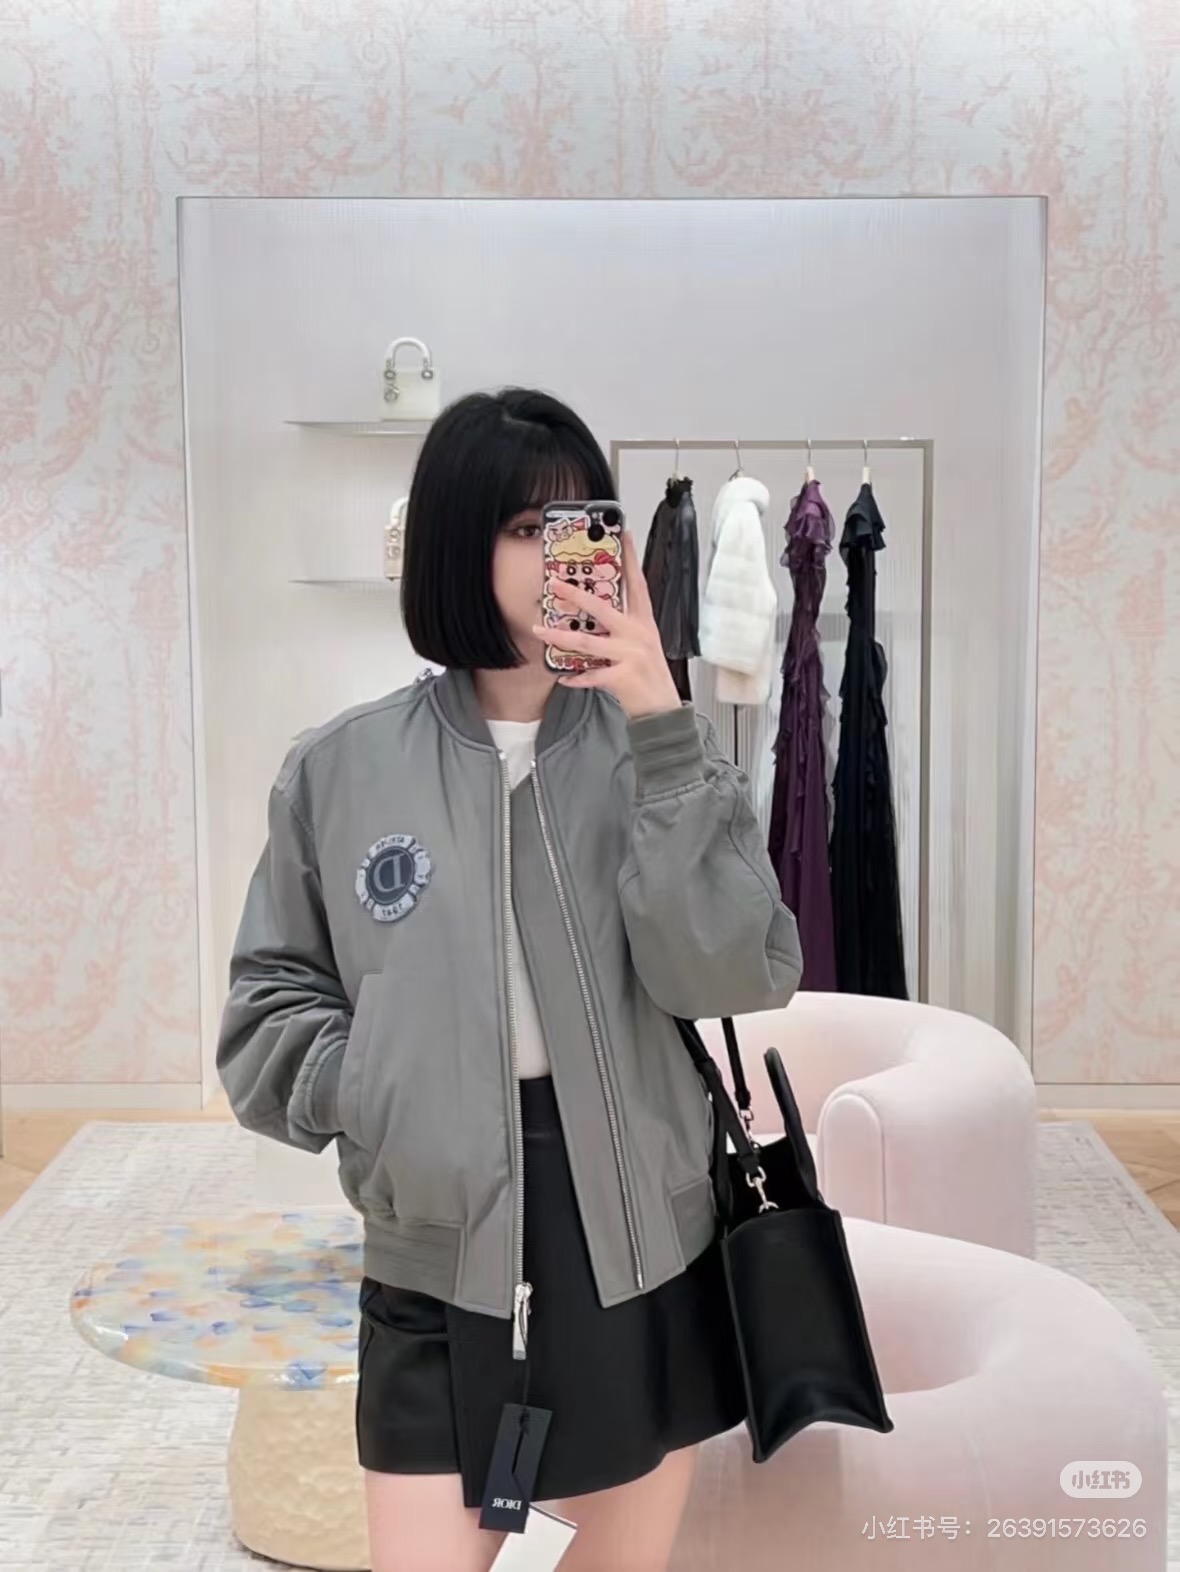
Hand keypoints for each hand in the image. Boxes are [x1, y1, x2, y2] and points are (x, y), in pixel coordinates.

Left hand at [532, 530, 682, 719]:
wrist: (663, 709)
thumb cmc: (649, 677)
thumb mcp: (642, 645)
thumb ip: (622, 628)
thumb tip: (593, 616)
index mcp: (643, 622)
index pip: (637, 584)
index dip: (630, 558)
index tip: (622, 535)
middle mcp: (638, 634)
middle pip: (602, 607)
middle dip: (575, 594)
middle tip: (555, 584)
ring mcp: (631, 654)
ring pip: (587, 641)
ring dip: (559, 635)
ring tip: (540, 629)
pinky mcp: (623, 676)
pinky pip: (591, 674)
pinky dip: (575, 676)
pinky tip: (563, 676)